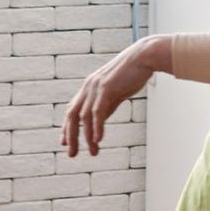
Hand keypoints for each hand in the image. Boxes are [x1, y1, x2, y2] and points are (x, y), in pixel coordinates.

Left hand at [61, 38, 167, 157]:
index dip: (67, 128)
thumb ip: (107, 103)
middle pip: (72, 116)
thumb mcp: (117, 91)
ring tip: (92, 152)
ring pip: (84, 117)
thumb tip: (100, 118)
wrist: (144, 56)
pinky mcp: (106, 88)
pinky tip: (98, 140)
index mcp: (89, 88)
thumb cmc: (134, 72)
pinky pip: (98, 112)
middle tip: (71, 154)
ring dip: (86, 137)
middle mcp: (88, 88)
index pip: (72, 110)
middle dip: (71, 136)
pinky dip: (97, 127)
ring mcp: (96, 88)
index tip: (65, 142)